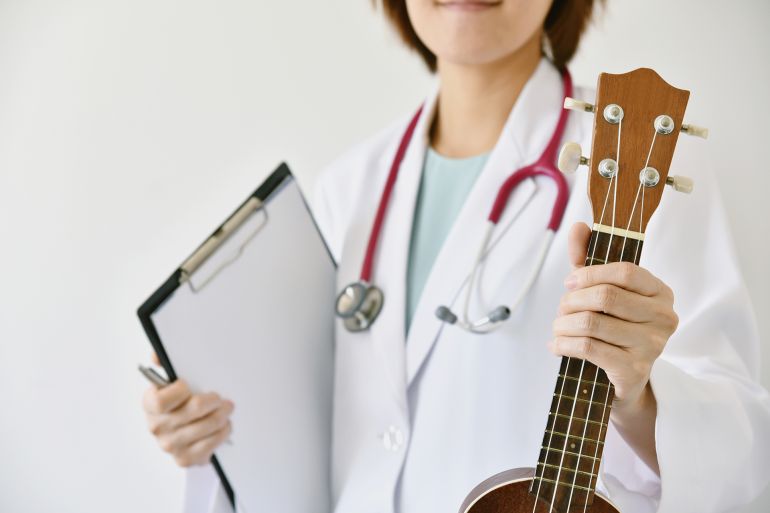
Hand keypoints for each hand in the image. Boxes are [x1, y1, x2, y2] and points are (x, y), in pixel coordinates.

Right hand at [142, 354, 233, 467]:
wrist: (180, 425)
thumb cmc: (178, 398)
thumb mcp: (170, 378)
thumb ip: (164, 362)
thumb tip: (158, 353)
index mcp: (150, 404)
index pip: (160, 400)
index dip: (178, 391)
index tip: (188, 384)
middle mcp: (157, 426)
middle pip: (191, 413)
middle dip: (212, 403)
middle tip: (222, 399)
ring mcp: (170, 445)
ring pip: (204, 429)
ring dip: (221, 418)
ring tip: (227, 410)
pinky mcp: (184, 458)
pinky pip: (208, 448)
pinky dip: (221, 435)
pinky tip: (224, 427)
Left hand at [547, 223, 678, 410]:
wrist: (623, 383)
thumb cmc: (612, 329)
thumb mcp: (600, 291)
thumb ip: (588, 258)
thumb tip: (578, 226)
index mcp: (660, 293)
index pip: (626, 271)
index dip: (590, 273)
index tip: (569, 283)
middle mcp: (664, 318)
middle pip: (605, 297)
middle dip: (572, 301)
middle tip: (561, 310)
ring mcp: (652, 346)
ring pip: (592, 322)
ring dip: (563, 324)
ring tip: (557, 328)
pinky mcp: (634, 370)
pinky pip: (588, 348)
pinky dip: (564, 344)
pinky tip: (557, 345)